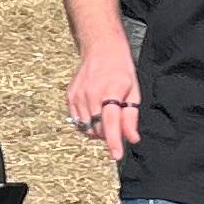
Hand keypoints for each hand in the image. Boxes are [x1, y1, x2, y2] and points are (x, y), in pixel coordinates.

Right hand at [65, 35, 142, 158]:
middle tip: (117, 125)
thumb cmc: (121, 70)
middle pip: (98, 129)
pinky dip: (87, 122)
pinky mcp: (70, 97)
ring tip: (105, 114)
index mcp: (111, 92)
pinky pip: (77, 120)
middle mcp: (92, 94)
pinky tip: (95, 110)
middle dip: (108, 134)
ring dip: (97, 129)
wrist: (101, 49)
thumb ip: (131, 117)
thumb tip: (132, 138)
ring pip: (86, 127)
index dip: (113, 141)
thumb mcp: (134, 92)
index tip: (116, 155)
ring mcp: (78, 96)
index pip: (110, 122)